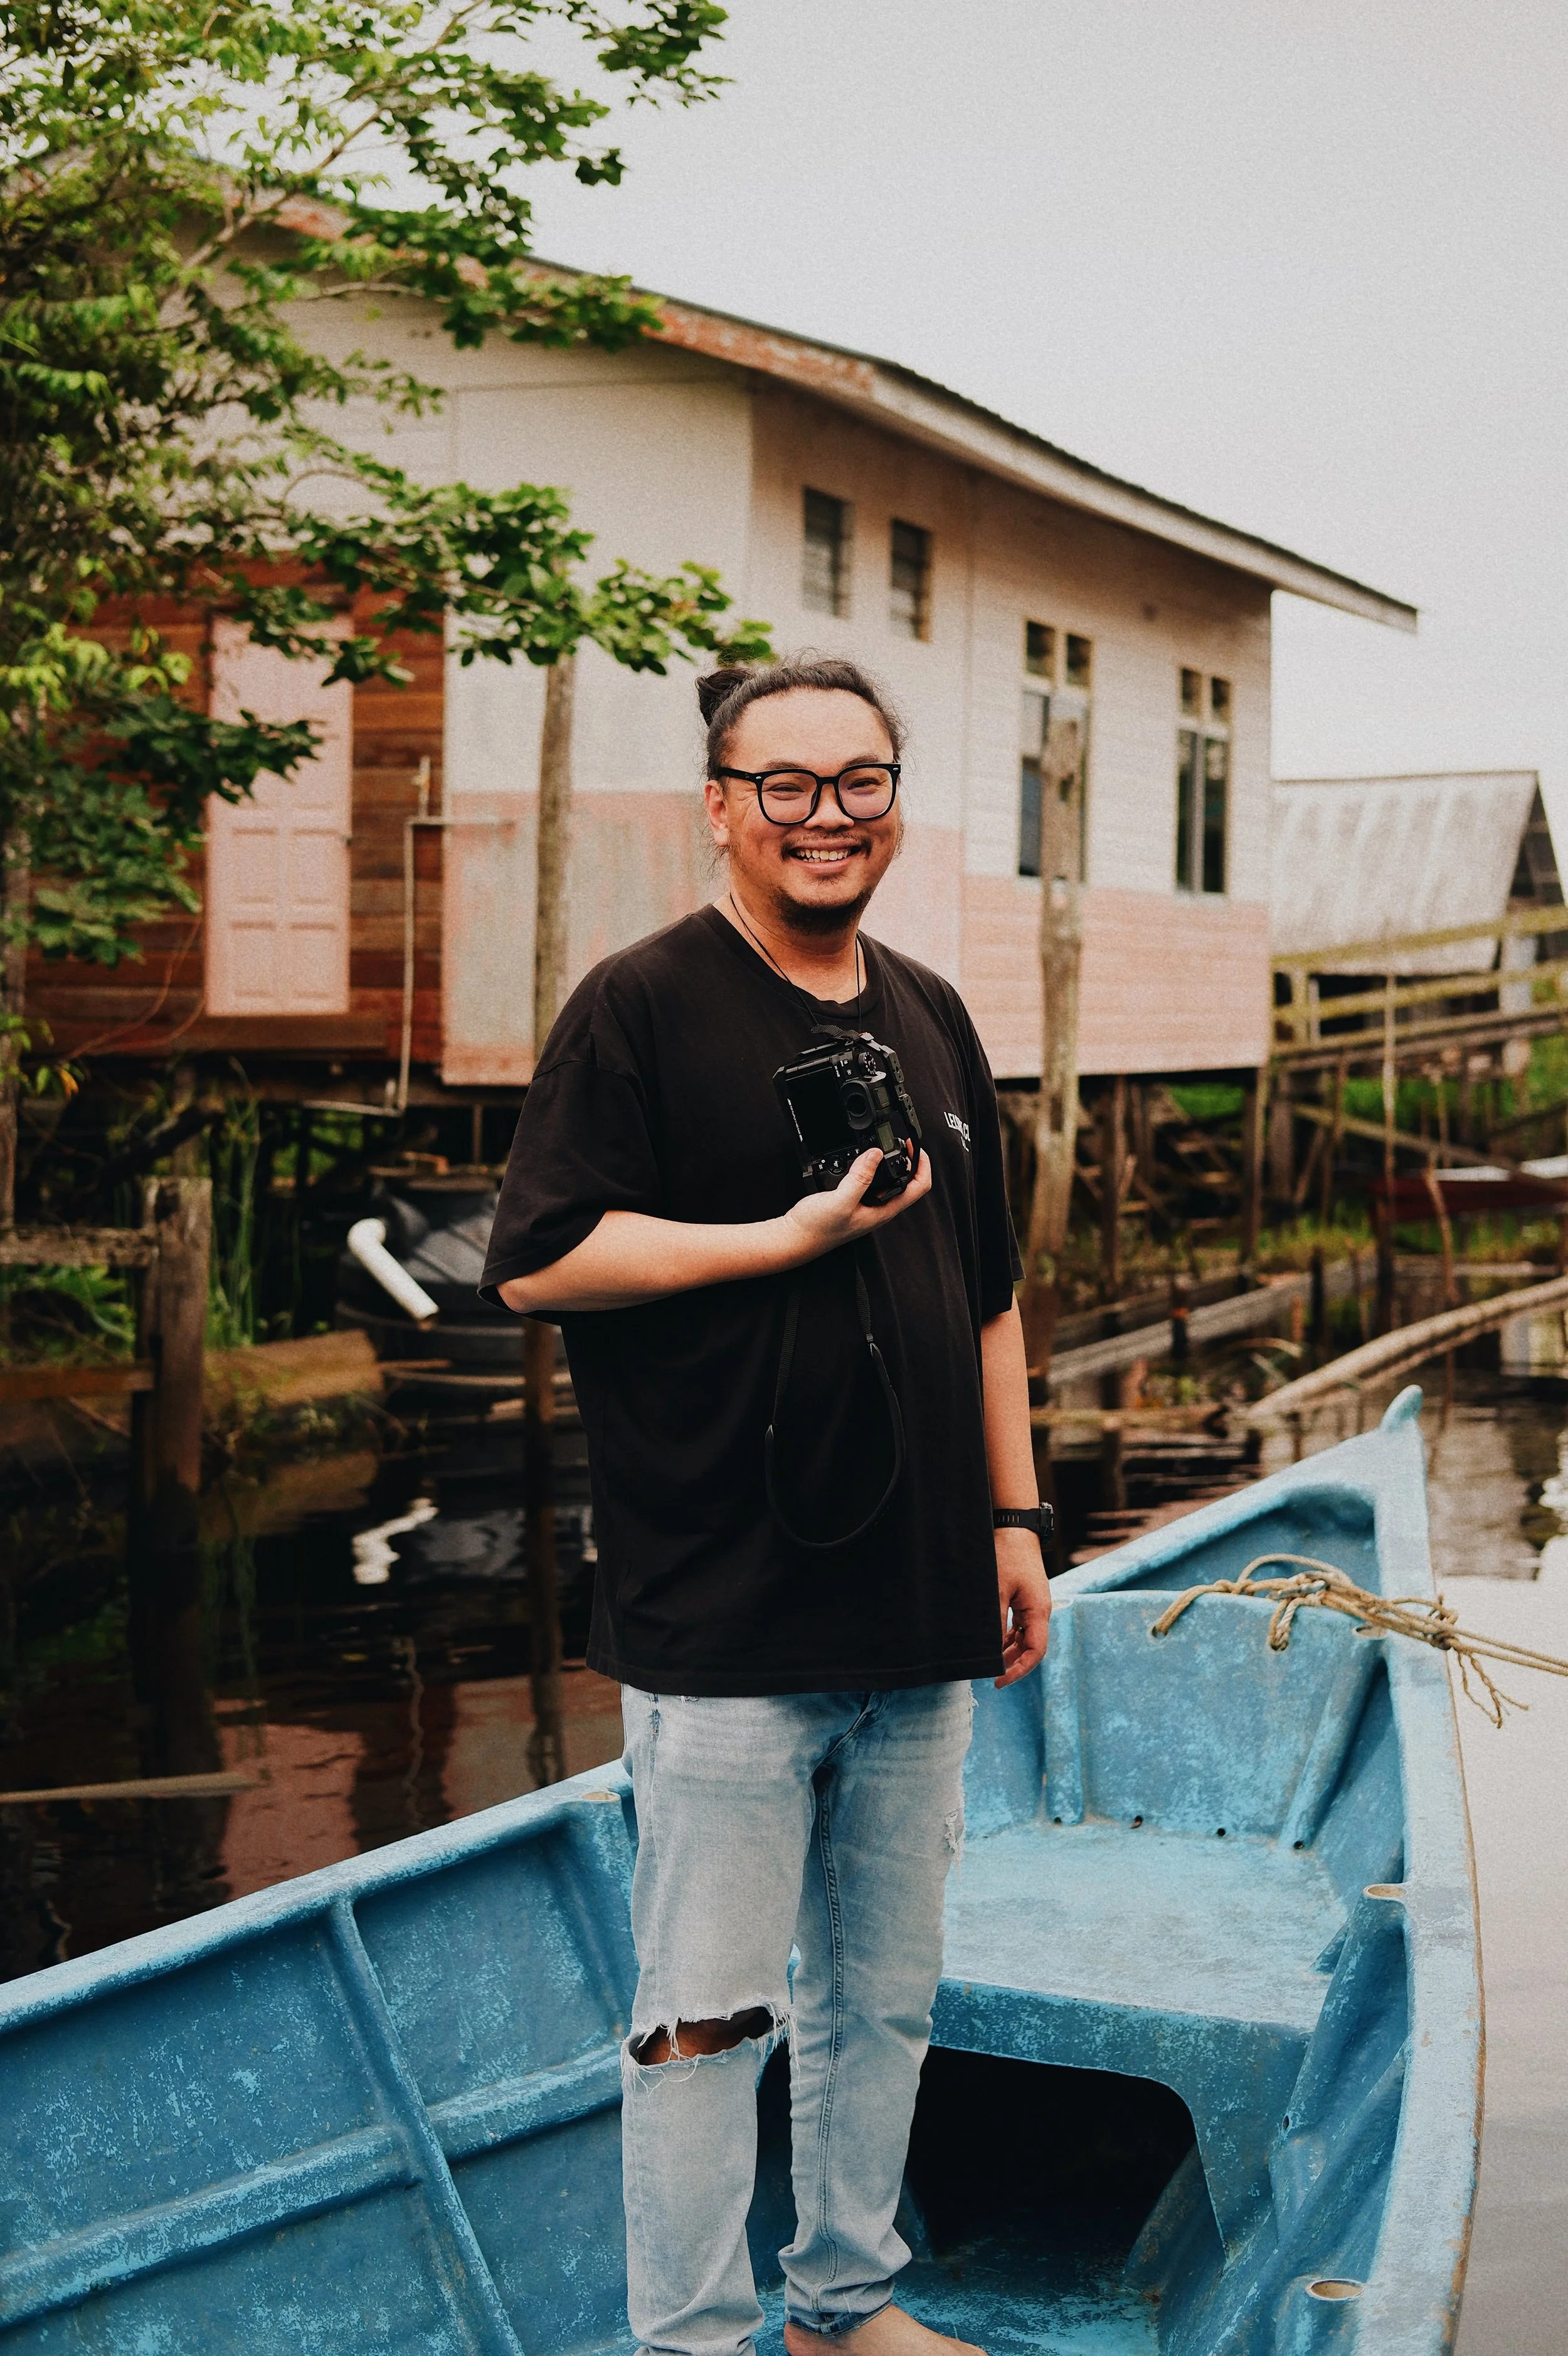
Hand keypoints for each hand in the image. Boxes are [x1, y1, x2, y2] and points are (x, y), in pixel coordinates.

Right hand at [780, 1147, 932, 1261]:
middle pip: (907, 1183)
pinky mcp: (855, 1200)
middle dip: (908, 1160)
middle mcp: (879, 1209)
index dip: (922, 1165)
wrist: (796, 1236)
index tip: (914, 1147)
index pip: (918, 1188)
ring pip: (888, 1180)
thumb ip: (859, 1178)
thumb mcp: (841, 1200)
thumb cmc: (817, 1228)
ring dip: (890, 1162)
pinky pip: (870, 1180)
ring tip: (884, 1146)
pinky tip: (861, 1159)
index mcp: (883, 1211)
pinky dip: (870, 1166)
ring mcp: (868, 1205)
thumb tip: (875, 1154)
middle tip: (901, 1142)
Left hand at [995, 1527, 1050, 1686]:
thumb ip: (994, 1621)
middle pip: (1031, 1647)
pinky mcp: (1026, 1598)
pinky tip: (994, 1642)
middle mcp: (1040, 1611)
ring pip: (1025, 1637)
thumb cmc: (1007, 1557)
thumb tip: (989, 1649)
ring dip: (1010, 1651)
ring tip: (990, 1662)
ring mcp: (1034, 1605)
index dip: (1020, 1670)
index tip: (1001, 1680)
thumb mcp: (997, 1591)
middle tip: (992, 1676)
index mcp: (1039, 1611)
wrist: (1015, 1529)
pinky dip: (1008, 1636)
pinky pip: (1020, 1625)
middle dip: (1013, 1663)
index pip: (1035, 1651)